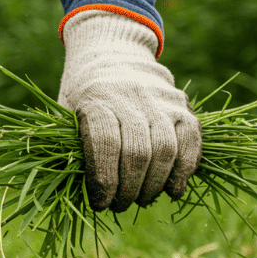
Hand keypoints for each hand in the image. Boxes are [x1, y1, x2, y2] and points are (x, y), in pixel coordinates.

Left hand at [59, 10, 200, 211]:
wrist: (112, 52)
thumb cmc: (83, 94)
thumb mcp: (66, 113)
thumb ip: (73, 148)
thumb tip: (84, 195)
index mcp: (96, 97)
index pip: (105, 144)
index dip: (104, 181)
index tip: (100, 203)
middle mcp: (131, 95)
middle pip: (138, 153)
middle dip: (129, 189)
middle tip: (120, 205)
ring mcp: (161, 99)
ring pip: (165, 150)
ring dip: (154, 185)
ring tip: (141, 199)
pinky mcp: (182, 104)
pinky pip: (190, 141)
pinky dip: (184, 170)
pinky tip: (172, 189)